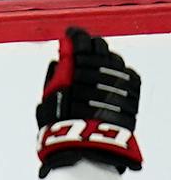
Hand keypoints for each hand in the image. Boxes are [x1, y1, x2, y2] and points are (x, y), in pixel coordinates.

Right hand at [36, 25, 142, 175]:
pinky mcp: (132, 92)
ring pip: (115, 59)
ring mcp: (117, 79)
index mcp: (75, 68)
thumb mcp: (48, 99)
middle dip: (92, 45)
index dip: (76, 34)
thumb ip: (54, 77)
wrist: (87, 145)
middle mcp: (99, 70)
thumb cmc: (61, 125)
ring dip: (107, 60)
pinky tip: (113, 81)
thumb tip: (59, 61)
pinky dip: (121, 74)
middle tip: (85, 49)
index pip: (79, 40)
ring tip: (99, 69)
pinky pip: (129, 74)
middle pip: (100, 46)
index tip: (72, 34)